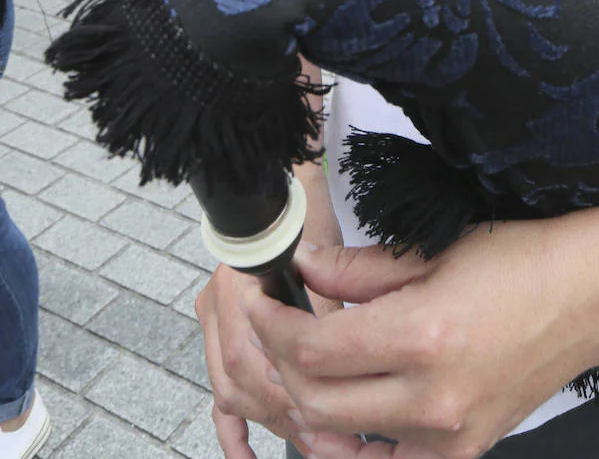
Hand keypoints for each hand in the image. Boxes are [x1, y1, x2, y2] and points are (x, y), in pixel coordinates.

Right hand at [197, 240, 344, 457]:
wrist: (285, 205)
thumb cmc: (311, 225)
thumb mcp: (326, 259)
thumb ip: (326, 308)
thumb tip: (345, 371)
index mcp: (240, 278)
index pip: (251, 349)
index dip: (284, 388)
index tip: (324, 413)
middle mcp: (219, 299)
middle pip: (237, 376)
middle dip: (280, 413)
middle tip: (324, 438)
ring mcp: (212, 321)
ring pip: (229, 390)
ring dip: (268, 423)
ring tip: (312, 443)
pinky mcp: (217, 342)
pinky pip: (218, 396)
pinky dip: (233, 434)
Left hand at [247, 219, 592, 458]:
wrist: (589, 298)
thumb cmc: (519, 262)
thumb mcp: (433, 250)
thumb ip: (358, 268)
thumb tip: (304, 269)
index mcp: (421, 335)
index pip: (313, 349)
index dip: (271, 326)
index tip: (259, 302)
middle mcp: (432, 397)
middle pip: (316, 401)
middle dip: (280, 363)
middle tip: (272, 329)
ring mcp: (448, 436)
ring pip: (341, 442)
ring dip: (309, 407)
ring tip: (303, 367)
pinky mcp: (463, 453)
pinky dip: (353, 448)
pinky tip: (345, 416)